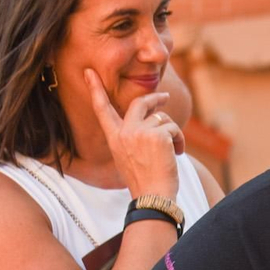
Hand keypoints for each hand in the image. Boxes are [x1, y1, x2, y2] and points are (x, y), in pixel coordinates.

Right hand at [85, 70, 182, 198]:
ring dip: (173, 133)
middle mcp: (125, 132)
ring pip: (163, 119)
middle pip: (139, 103)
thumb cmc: (144, 181)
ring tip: (174, 151)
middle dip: (154, 98)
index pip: (102, 109)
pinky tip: (177, 154)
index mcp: (114, 138)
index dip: (96, 89)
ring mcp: (141, 132)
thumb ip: (133, 137)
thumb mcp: (128, 157)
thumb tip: (152, 119)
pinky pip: (174, 129)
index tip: (89, 72)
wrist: (153, 197)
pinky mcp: (158, 136)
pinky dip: (180, 141)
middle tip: (165, 97)